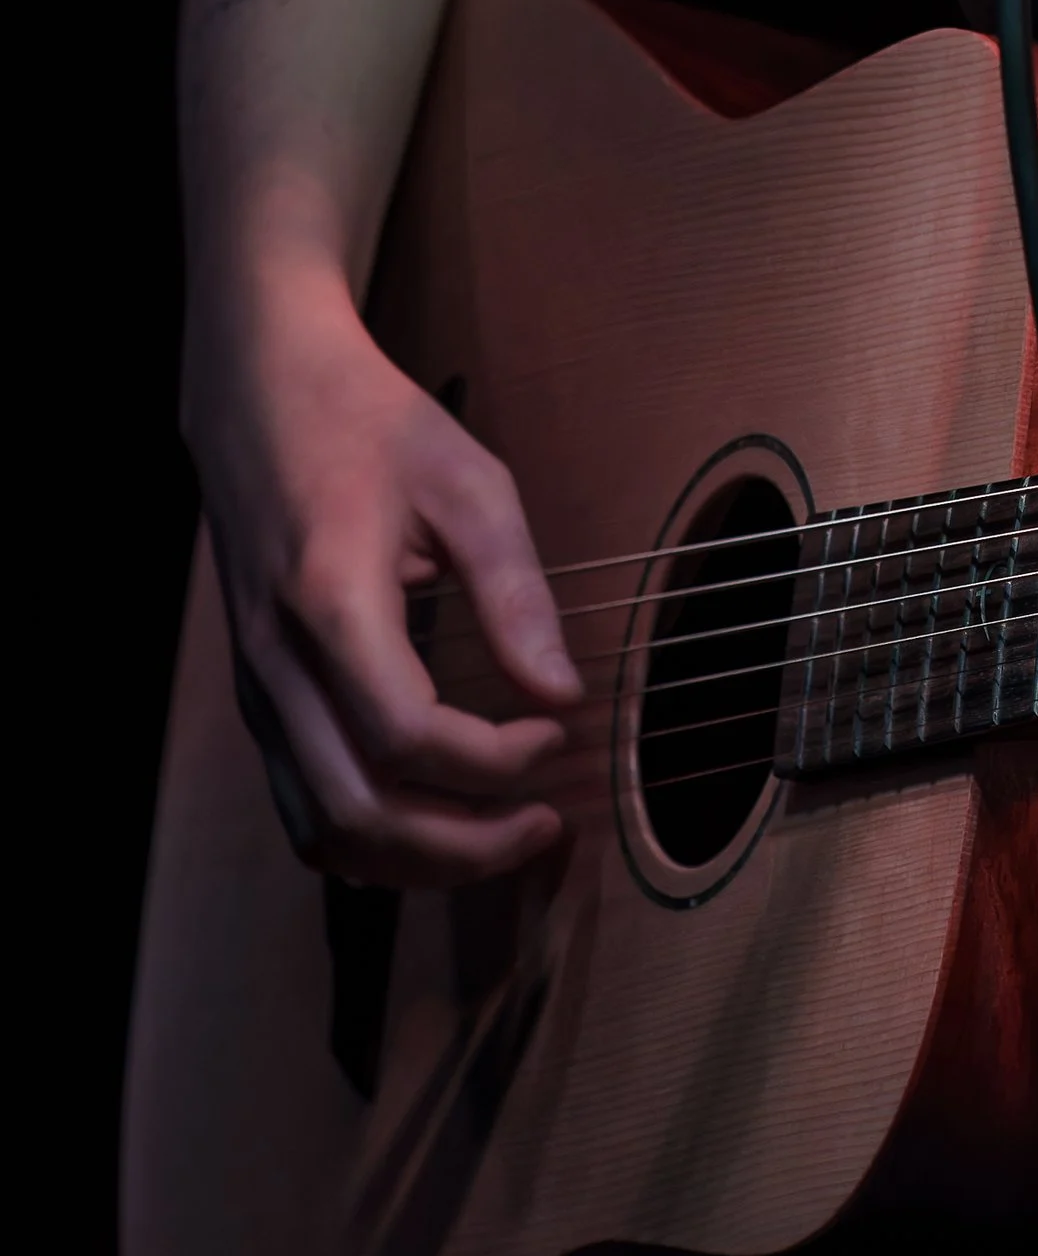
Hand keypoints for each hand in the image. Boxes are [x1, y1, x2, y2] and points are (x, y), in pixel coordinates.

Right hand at [186, 275, 580, 886]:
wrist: (261, 396)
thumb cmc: (369, 426)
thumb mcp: (467, 482)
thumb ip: (515, 591)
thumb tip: (562, 692)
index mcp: (329, 600)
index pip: (405, 734)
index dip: (491, 759)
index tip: (556, 733)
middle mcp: (276, 664)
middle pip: (359, 811)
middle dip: (464, 843)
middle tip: (545, 822)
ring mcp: (257, 691)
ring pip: (323, 831)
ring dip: (419, 860)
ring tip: (502, 835)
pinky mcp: (259, 701)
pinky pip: (304, 809)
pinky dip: (373, 841)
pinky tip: (439, 821)